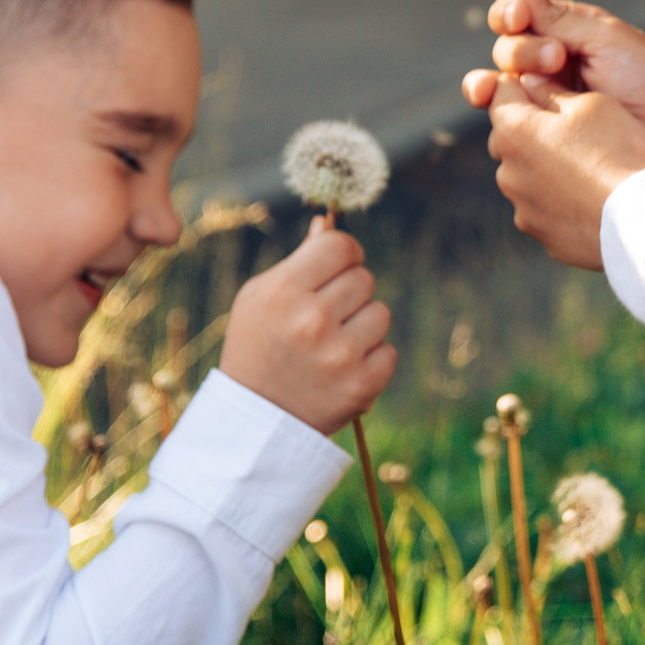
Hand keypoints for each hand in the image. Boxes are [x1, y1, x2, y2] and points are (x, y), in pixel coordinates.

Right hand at [221, 219, 395, 434]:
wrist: (255, 420)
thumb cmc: (258, 347)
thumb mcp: (261, 297)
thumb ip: (299, 261)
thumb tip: (328, 224)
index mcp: (284, 291)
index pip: (341, 246)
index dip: (344, 253)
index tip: (338, 268)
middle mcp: (312, 320)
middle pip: (363, 278)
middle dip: (350, 293)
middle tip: (325, 317)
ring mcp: (339, 355)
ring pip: (380, 313)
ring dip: (362, 326)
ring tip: (332, 345)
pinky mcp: (361, 386)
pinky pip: (388, 351)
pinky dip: (371, 360)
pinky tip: (342, 370)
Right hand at [463, 0, 644, 203]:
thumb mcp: (608, 41)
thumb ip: (561, 20)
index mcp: (570, 31)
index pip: (522, 14)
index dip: (511, 13)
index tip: (519, 17)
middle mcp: (551, 62)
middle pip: (507, 45)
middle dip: (523, 49)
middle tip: (557, 59)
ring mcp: (544, 97)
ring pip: (500, 78)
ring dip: (505, 73)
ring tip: (522, 82)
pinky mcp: (539, 128)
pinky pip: (504, 112)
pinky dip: (489, 101)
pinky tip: (488, 97)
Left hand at [472, 73, 644, 269]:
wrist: (643, 221)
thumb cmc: (619, 153)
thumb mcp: (592, 103)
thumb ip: (552, 90)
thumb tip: (530, 83)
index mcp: (513, 131)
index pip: (501, 92)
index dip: (525, 84)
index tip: (549, 86)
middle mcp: (507, 172)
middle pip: (510, 137)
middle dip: (532, 128)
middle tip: (574, 128)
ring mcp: (523, 209)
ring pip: (526, 176)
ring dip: (546, 167)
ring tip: (589, 168)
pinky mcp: (544, 237)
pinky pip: (545, 209)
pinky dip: (561, 201)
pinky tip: (593, 198)